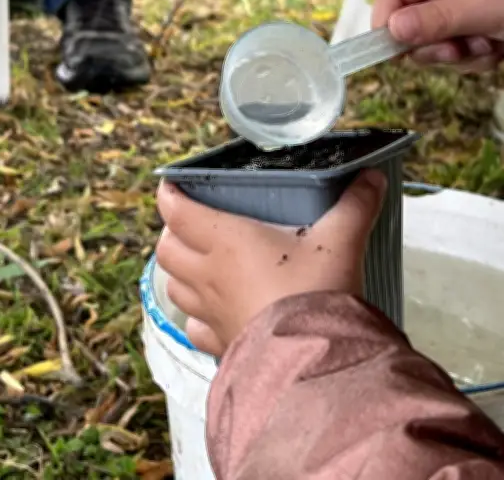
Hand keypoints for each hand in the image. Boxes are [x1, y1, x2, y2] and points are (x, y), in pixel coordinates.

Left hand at [155, 170, 386, 355]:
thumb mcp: (339, 241)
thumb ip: (355, 206)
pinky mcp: (222, 343)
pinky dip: (195, 316)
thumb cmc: (316, 292)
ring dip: (179, 272)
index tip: (174, 185)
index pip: (177, 212)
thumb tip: (372, 177)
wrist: (313, 362)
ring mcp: (211, 313)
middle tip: (190, 224)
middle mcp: (209, 276)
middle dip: (172, 233)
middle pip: (167, 250)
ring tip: (198, 263)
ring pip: (174, 287)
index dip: (170, 194)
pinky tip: (212, 311)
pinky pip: (194, 327)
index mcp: (226, 241)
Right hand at [372, 0, 503, 72]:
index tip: (391, 51)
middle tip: (458, 49)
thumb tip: (391, 29)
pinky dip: (478, 60)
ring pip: (434, 47)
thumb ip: (439, 18)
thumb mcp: (486, 4)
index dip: (385, 20)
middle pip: (409, 26)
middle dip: (433, 46)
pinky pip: (458, 57)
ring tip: (492, 45)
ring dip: (461, 56)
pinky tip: (499, 49)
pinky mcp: (475, 33)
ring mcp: (460, 13)